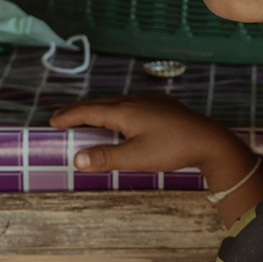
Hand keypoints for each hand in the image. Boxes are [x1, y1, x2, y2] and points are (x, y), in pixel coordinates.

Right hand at [51, 95, 253, 186]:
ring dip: (98, 109)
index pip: (88, 111)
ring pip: (116, 102)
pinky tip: (123, 116)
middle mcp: (134, 101)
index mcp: (124, 111)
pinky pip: (131, 103)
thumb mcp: (135, 158)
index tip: (52, 122)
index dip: (69, 117)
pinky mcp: (163, 106)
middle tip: (62, 117)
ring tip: (88, 117)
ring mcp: (150, 101)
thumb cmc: (172, 149)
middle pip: (99, 103)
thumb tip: (76, 159)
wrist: (210, 140)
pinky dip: (116, 109)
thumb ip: (105, 158)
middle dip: (79, 111)